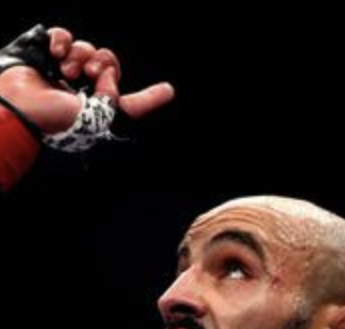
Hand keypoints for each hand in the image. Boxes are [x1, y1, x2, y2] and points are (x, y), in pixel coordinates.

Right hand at [0, 26, 174, 133]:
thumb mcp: (98, 117)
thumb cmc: (59, 120)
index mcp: (98, 108)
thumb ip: (115, 98)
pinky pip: (64, 36)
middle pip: (109, 64)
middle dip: (106, 63)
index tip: (168, 91)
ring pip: (88, 49)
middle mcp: (83, 90)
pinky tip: (56, 53)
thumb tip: (111, 76)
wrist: (20, 109)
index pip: (129, 101)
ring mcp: (63, 71)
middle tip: (93, 73)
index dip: (149, 97)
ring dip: (82, 56)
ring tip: (68, 70)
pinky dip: (63, 40)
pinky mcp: (44, 54)